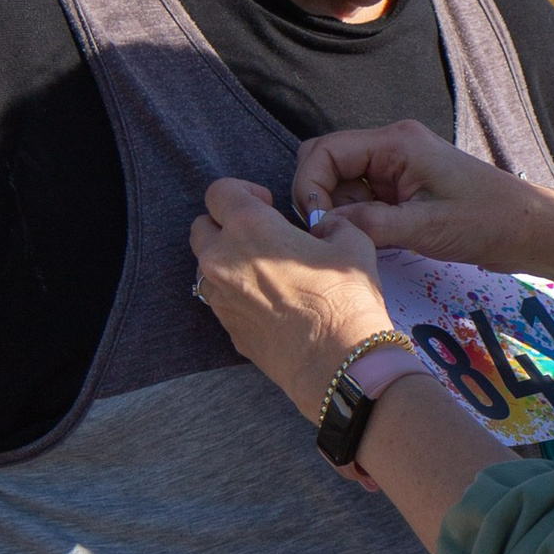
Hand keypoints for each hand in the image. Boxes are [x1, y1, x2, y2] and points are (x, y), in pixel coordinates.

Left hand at [193, 179, 395, 419]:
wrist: (338, 361)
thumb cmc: (345, 299)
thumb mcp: (352, 243)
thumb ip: (331, 225)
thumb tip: (324, 228)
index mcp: (249, 227)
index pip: (219, 192)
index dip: (242, 192)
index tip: (266, 204)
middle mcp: (223, 259)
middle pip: (201, 227)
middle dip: (225, 225)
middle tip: (260, 235)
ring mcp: (219, 297)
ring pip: (206, 266)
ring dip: (227, 260)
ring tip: (263, 270)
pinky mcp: (226, 327)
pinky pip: (220, 299)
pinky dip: (235, 292)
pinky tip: (268, 301)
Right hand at [290, 120, 553, 276]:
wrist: (530, 229)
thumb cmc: (488, 221)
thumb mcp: (425, 227)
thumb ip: (369, 224)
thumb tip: (323, 228)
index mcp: (396, 142)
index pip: (325, 151)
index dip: (310, 187)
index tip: (318, 226)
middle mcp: (392, 147)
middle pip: (327, 162)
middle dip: (318, 197)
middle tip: (330, 235)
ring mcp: (397, 168)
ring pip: (342, 183)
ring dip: (339, 211)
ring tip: (356, 242)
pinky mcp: (403, 189)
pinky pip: (362, 198)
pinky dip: (357, 218)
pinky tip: (370, 240)